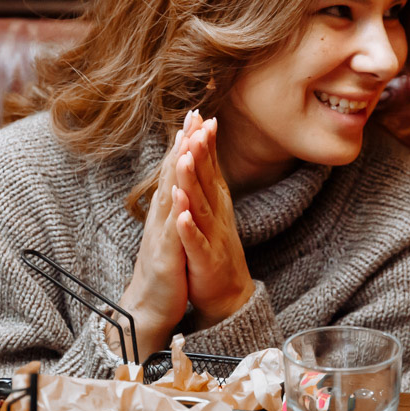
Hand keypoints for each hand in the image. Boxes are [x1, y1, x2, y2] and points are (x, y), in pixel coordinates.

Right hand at [114, 111, 200, 354]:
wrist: (148, 310)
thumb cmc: (163, 272)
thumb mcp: (170, 234)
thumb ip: (172, 208)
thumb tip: (176, 183)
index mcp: (165, 213)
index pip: (173, 171)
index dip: (183, 143)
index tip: (193, 116)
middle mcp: (160, 219)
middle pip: (169, 176)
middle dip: (181, 145)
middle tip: (191, 116)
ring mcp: (161, 237)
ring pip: (169, 198)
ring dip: (176, 171)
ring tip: (186, 144)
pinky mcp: (165, 259)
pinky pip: (172, 235)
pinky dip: (176, 216)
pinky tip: (180, 198)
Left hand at [173, 117, 254, 327]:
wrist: (228, 295)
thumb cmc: (215, 250)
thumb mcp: (213, 212)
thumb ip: (207, 183)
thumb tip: (202, 151)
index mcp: (217, 203)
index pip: (210, 167)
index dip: (205, 142)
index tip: (201, 115)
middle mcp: (217, 215)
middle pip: (207, 179)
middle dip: (201, 153)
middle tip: (198, 126)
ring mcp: (212, 237)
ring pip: (201, 206)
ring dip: (193, 183)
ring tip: (185, 159)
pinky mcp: (204, 260)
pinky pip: (195, 242)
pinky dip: (188, 228)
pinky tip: (180, 215)